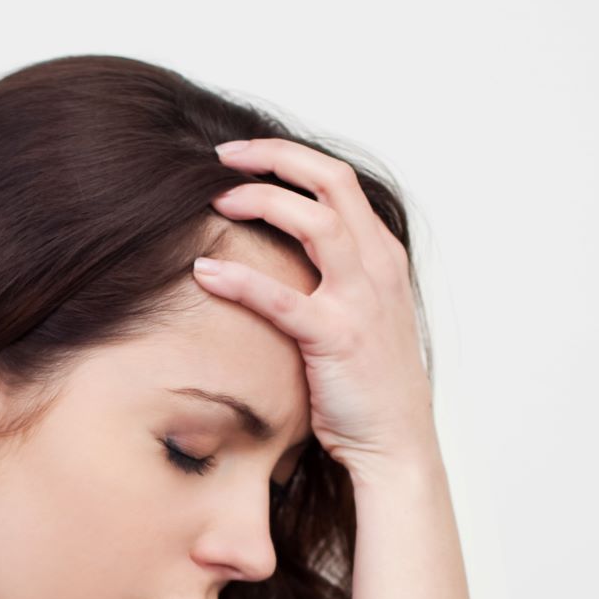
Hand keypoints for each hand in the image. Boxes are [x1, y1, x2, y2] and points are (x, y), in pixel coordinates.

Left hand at [189, 137, 438, 482]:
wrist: (395, 442)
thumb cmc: (367, 383)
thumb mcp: (360, 314)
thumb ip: (332, 277)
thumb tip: (278, 255)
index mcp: (382, 255)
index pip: (338, 180)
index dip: (289, 158)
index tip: (242, 157)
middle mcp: (377, 267)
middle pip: (330, 182)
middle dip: (273, 159)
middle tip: (221, 159)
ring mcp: (361, 301)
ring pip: (315, 222)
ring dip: (261, 201)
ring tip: (215, 200)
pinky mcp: (337, 338)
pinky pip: (282, 298)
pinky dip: (240, 280)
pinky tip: (204, 272)